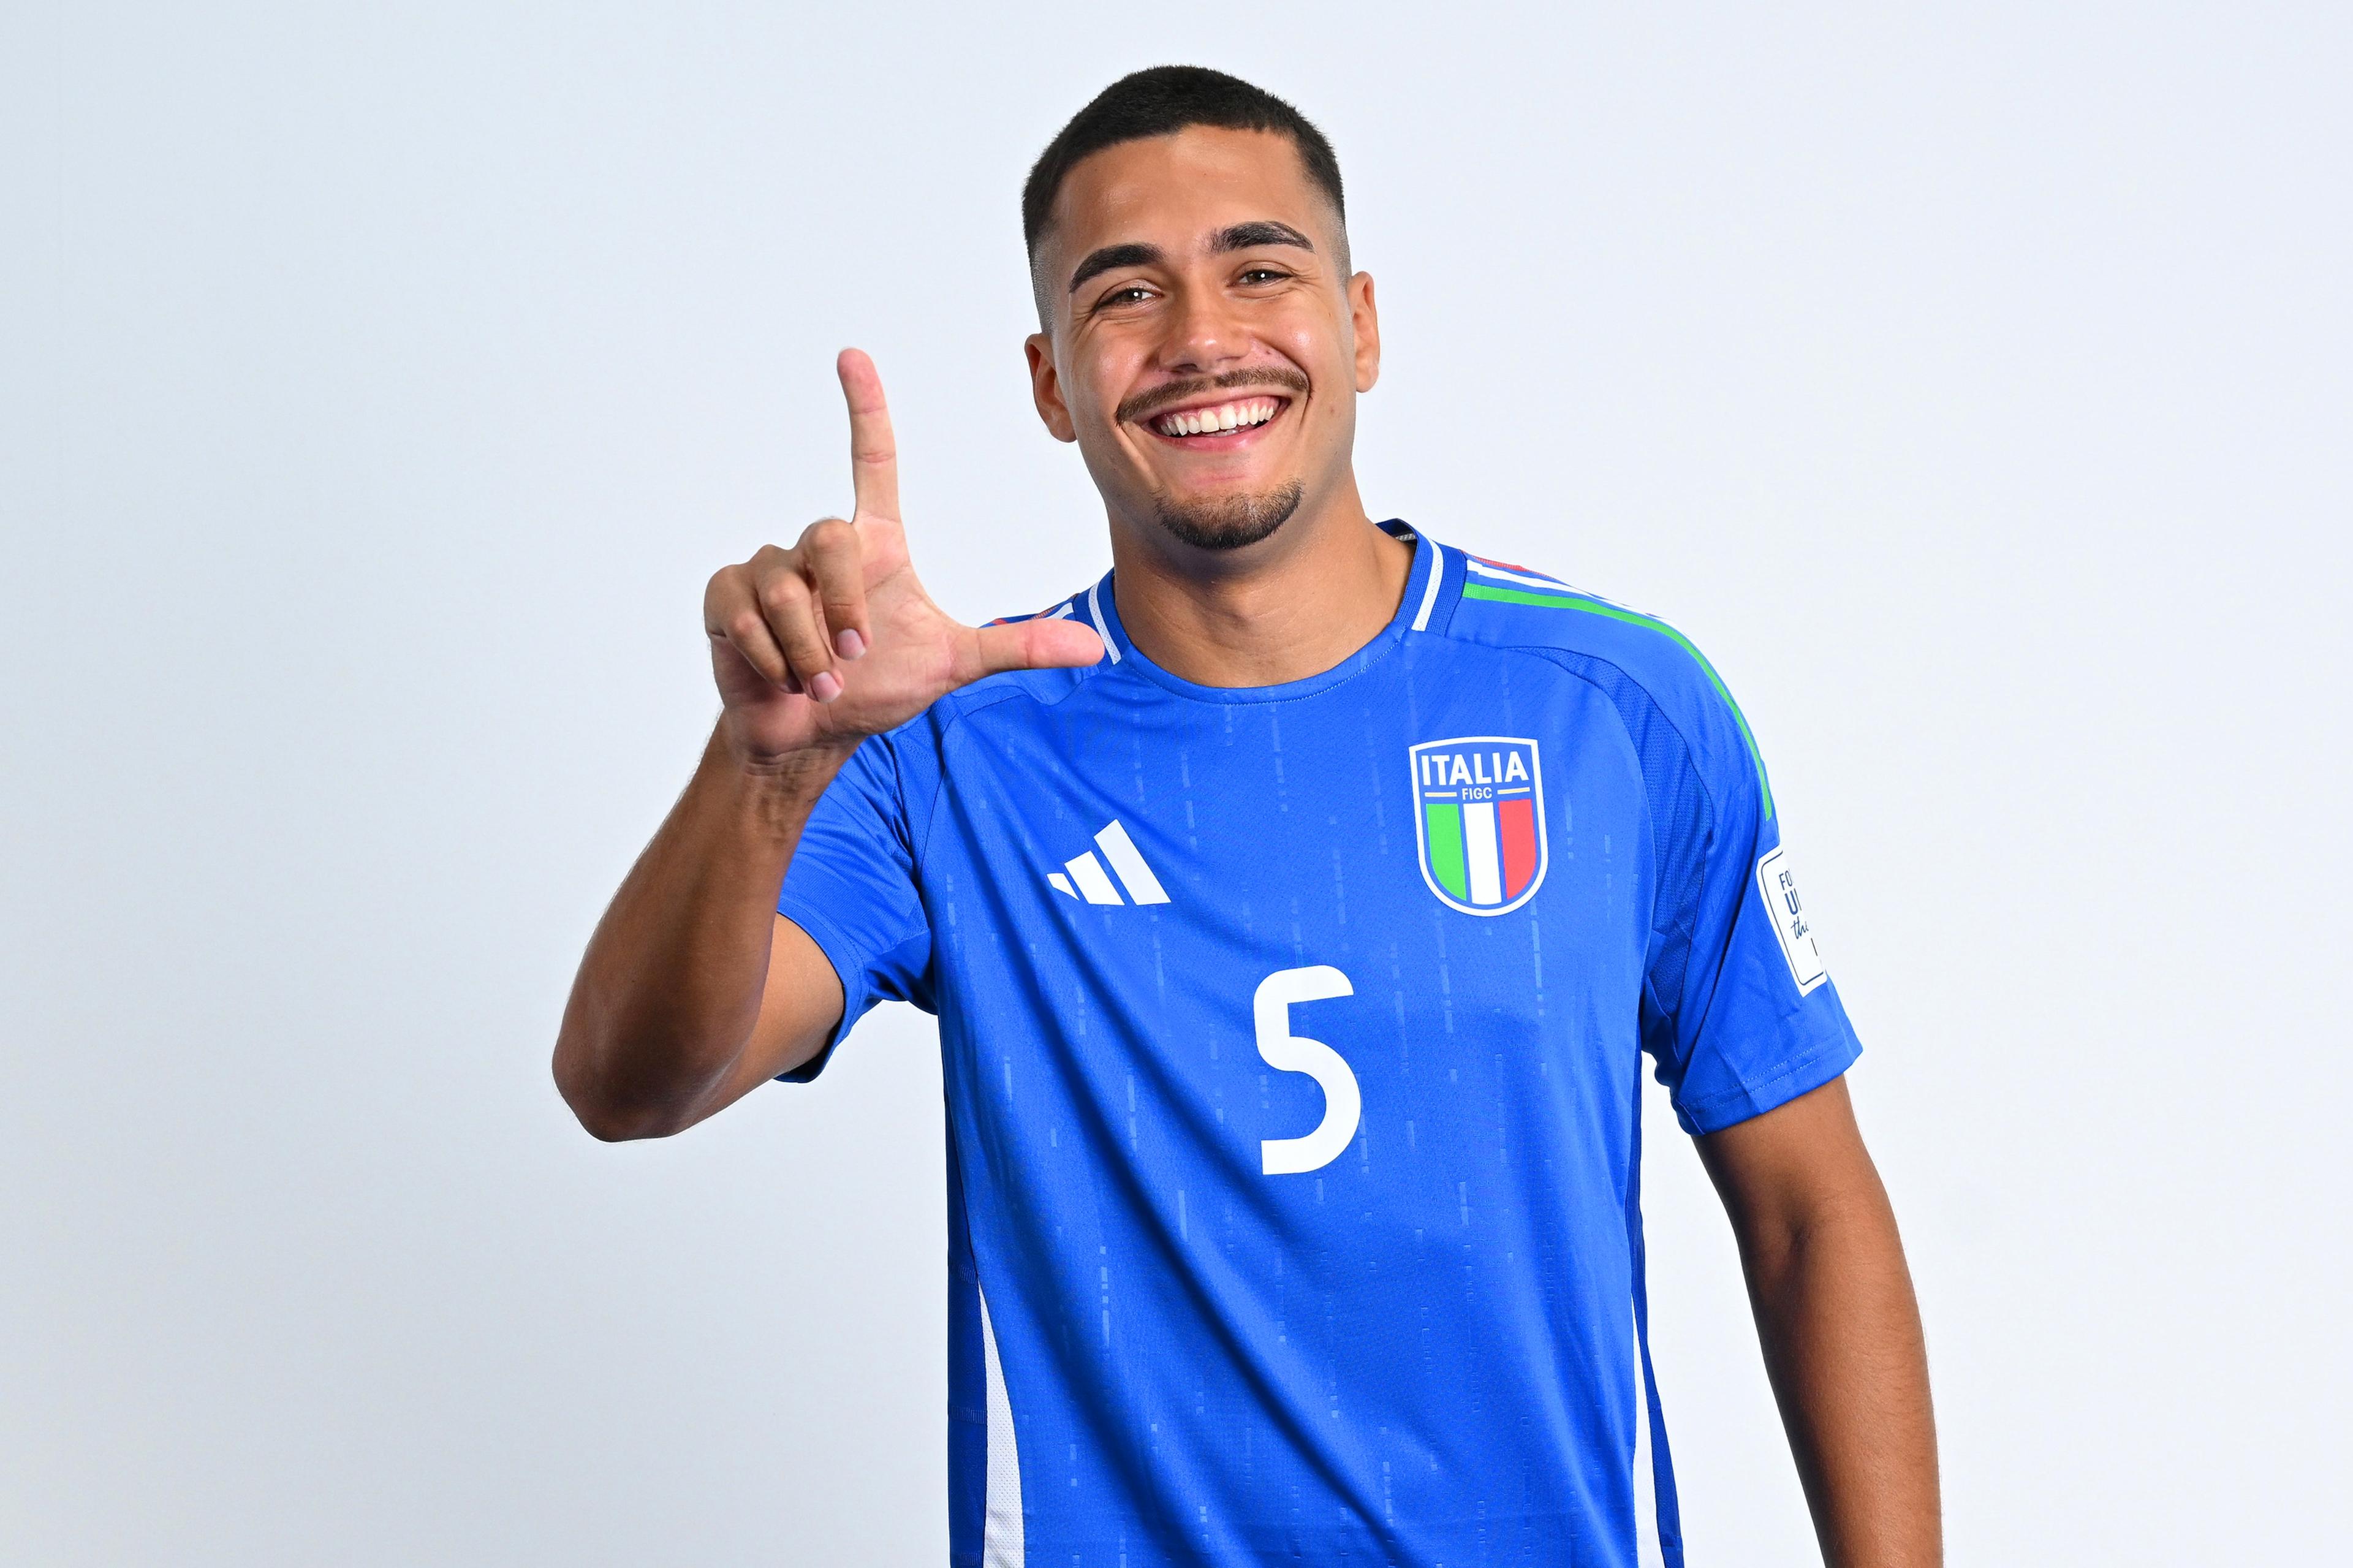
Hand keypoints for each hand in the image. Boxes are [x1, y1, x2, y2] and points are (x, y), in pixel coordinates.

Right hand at [704, 350, 1104, 766]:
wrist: (812, 731)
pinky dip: (774, 659)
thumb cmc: (877, 687)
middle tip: (852, 660)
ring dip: (811, 651)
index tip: (853, 356)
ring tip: (820, 680)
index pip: (872, 459)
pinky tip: (783, 677)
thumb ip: (1017, 649)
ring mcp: (768, 566)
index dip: (866, 407)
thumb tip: (1095, 649)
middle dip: (845, 610)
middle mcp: (819, 545)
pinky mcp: (726, 596)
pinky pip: (747, 615)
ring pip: (787, 589)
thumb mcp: (954, 665)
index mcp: (874, 544)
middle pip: (829, 536)